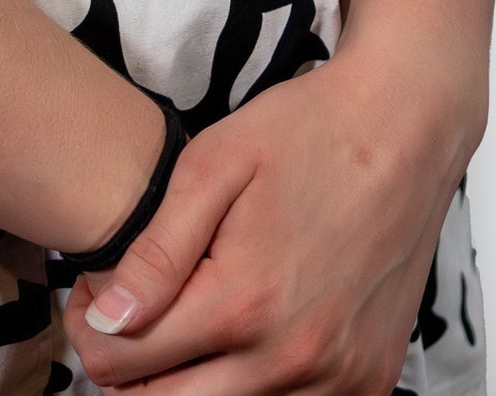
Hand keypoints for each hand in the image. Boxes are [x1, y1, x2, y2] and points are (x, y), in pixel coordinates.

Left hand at [60, 41, 480, 395]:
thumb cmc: (308, 132)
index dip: (89, 331)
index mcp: (244, 303)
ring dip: (189, 383)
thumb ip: (157, 251)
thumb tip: (107, 320)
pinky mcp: (368, 379)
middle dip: (129, 371)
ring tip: (181, 321)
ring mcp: (336, 377)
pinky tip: (242, 335)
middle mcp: (292, 358)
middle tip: (125, 318)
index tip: (92, 295)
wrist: (405, 126)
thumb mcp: (214, 164)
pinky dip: (252, 384)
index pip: (125, 362)